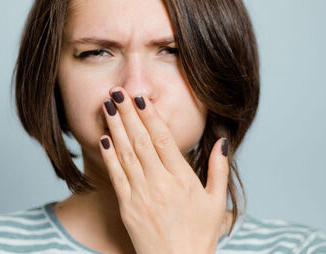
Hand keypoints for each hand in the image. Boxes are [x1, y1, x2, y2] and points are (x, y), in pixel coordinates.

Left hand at [98, 87, 229, 253]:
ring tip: (106, 106)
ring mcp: (140, 194)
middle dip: (127, 113)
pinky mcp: (127, 207)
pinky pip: (116, 176)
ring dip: (115, 127)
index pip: (162, 139)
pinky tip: (103, 139)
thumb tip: (222, 142)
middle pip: (140, 140)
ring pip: (125, 153)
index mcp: (181, 178)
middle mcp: (159, 182)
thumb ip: (219, 170)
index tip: (140, 98)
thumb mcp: (217, 202)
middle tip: (116, 91)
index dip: (149, 116)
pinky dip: (109, 156)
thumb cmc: (200, 235)